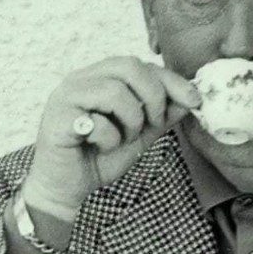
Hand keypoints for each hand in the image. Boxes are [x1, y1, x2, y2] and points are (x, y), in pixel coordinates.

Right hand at [24, 56, 200, 220]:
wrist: (64, 188)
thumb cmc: (96, 158)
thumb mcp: (139, 135)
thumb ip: (160, 115)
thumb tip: (190, 99)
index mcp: (98, 78)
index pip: (140, 65)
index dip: (170, 80)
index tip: (194, 100)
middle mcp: (81, 79)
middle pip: (129, 66)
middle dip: (153, 97)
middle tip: (152, 124)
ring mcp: (66, 96)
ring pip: (115, 91)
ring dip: (130, 121)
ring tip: (121, 139)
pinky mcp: (58, 118)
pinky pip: (97, 121)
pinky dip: (108, 140)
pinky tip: (98, 148)